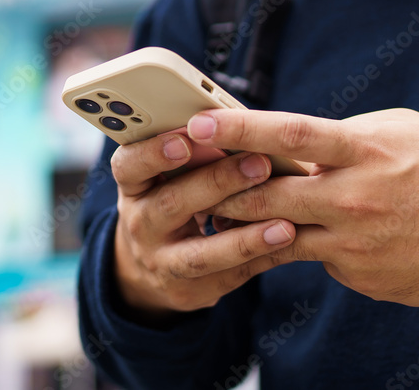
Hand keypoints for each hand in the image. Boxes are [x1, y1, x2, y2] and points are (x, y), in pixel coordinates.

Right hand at [111, 133, 297, 320]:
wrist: (152, 266)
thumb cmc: (171, 199)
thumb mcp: (165, 176)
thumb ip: (194, 153)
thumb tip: (242, 127)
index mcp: (133, 185)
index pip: (129, 165)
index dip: (153, 152)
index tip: (184, 139)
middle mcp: (141, 224)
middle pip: (172, 203)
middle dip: (217, 182)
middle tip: (258, 163)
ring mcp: (162, 262)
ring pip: (201, 254)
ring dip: (244, 238)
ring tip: (284, 222)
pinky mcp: (190, 291)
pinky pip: (229, 276)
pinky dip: (261, 258)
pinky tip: (288, 242)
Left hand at [187, 108, 418, 306]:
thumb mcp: (400, 131)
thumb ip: (343, 135)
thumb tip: (290, 141)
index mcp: (365, 151)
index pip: (288, 134)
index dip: (237, 128)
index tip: (197, 122)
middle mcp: (355, 199)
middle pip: (267, 196)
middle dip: (221, 189)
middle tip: (191, 178)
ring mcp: (355, 244)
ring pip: (278, 234)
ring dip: (247, 224)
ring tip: (222, 212)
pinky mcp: (359, 277)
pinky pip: (314, 257)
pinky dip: (303, 243)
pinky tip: (309, 234)